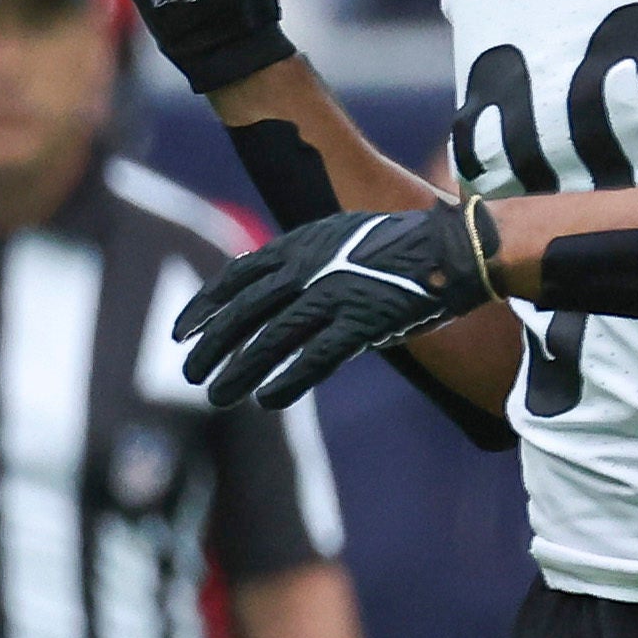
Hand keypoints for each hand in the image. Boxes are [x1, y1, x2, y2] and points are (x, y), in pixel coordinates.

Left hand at [177, 205, 492, 408]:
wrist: (454, 248)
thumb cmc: (399, 247)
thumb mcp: (339, 238)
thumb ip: (303, 261)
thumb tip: (268, 289)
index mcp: (302, 243)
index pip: (237, 277)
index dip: (205, 306)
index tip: (182, 332)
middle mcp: (311, 267)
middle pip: (246, 310)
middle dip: (212, 345)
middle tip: (188, 373)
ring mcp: (337, 293)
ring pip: (273, 337)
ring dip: (240, 369)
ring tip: (217, 396)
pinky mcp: (365, 321)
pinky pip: (317, 356)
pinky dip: (290, 379)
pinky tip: (269, 400)